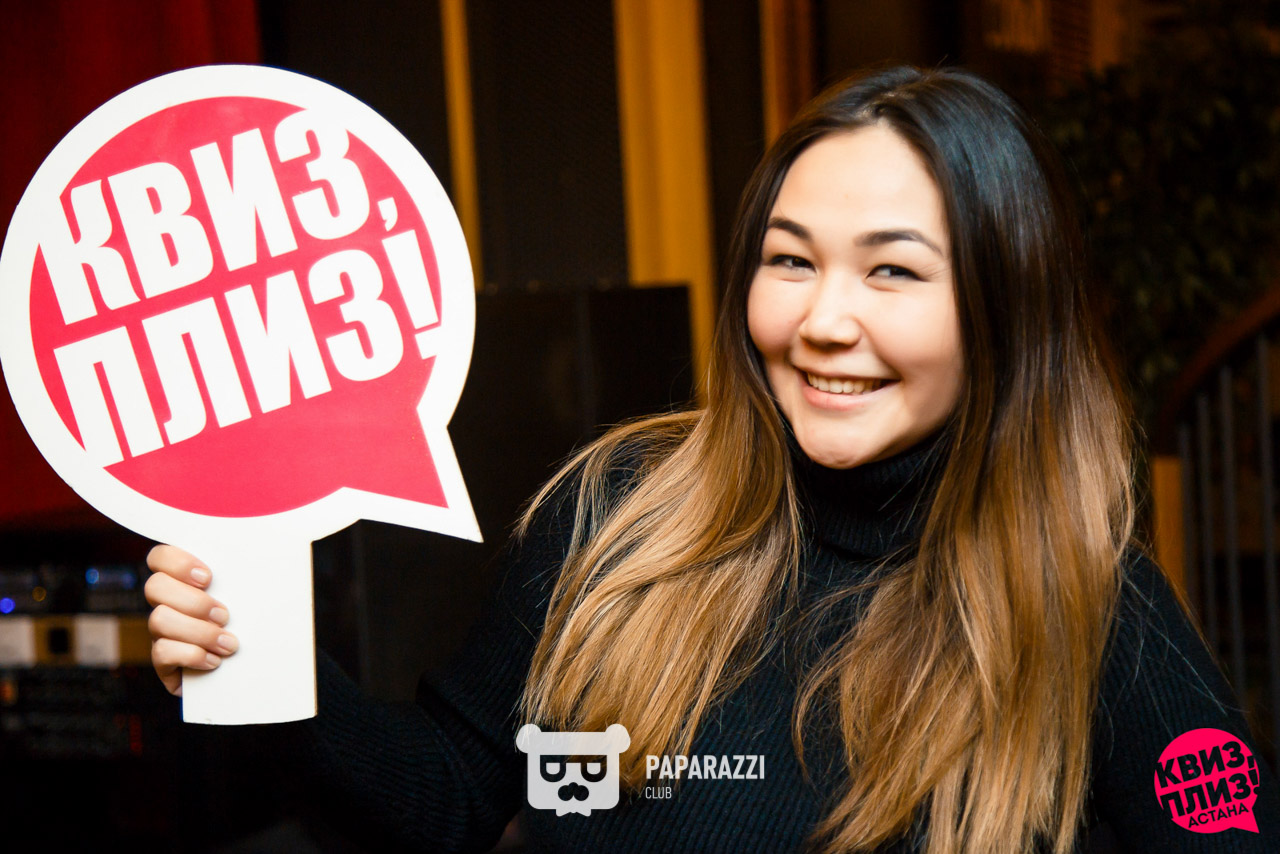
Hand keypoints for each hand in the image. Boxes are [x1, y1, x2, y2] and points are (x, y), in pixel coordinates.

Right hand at [144, 545, 238, 695]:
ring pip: (158, 619)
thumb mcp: (247, 600)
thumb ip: (242, 580)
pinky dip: (192, 655)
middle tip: (224, 615)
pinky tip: (215, 661)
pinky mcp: (163, 663)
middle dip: (193, 601)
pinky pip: (162, 653)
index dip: (177, 562)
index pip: (161, 558)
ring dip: (199, 631)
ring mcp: (161, 634)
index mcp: (184, 582)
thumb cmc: (249, 627)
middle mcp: (166, 604)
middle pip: (155, 586)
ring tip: (228, 643)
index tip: (208, 577)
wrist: (248, 673)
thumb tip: (261, 562)